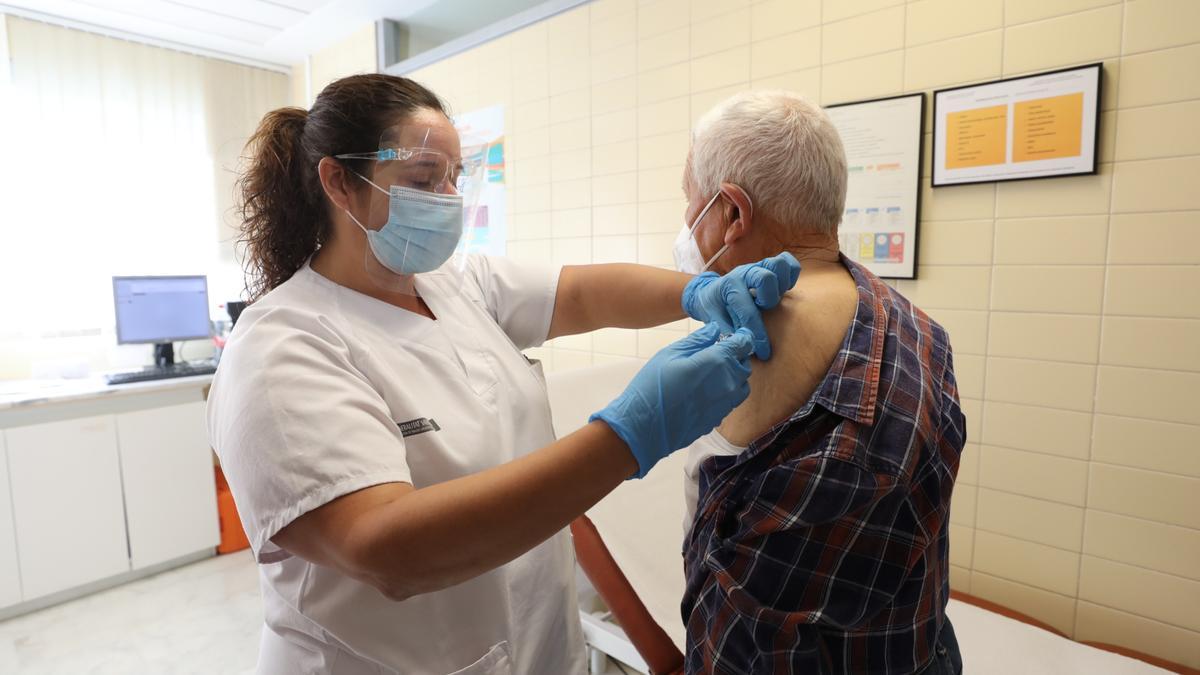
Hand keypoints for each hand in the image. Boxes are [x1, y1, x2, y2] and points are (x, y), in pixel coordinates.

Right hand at [590, 323, 754, 477]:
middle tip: (717, 353)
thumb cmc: (652, 387)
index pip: (743, 344)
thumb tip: (715, 330)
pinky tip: (705, 392)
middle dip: (736, 356)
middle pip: (744, 365)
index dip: (741, 337)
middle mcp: (727, 383)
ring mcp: (725, 404)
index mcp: (717, 362)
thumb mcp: (670, 354)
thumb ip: (697, 340)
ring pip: (742, 385)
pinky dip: (725, 393)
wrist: (644, 428)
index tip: (735, 335)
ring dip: (733, 376)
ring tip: (713, 373)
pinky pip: (731, 402)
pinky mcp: (718, 419)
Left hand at [680, 253, 801, 359]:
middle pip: (766, 277)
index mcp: (729, 286)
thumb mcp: (714, 321)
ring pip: (779, 264)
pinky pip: (788, 261)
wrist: (710, 290)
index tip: (764, 352)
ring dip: (781, 284)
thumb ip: (727, 334)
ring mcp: (757, 266)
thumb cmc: (714, 308)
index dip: (758, 335)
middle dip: (769, 299)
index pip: (748, 311)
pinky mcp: (768, 265)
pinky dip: (791, 274)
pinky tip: (783, 289)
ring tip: (775, 297)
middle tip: (764, 309)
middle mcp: (744, 272)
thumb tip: (743, 348)